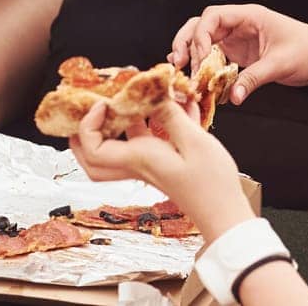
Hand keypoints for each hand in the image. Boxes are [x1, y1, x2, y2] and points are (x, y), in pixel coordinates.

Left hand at [70, 99, 254, 240]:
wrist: (224, 213)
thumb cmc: (212, 184)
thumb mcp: (195, 142)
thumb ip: (172, 116)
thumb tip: (155, 93)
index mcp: (140, 158)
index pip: (94, 148)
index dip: (89, 124)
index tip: (104, 103)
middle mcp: (138, 163)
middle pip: (93, 157)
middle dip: (84, 134)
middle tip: (90, 109)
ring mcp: (149, 165)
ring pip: (116, 149)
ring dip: (113, 125)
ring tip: (122, 100)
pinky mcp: (163, 164)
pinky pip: (144, 143)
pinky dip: (147, 124)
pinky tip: (169, 106)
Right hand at [169, 5, 307, 104]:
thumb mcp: (281, 64)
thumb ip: (255, 78)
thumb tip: (234, 97)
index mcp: (249, 16)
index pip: (214, 16)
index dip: (201, 35)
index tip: (200, 57)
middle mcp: (239, 24)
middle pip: (202, 25)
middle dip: (187, 41)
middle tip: (177, 62)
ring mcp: (238, 38)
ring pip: (204, 39)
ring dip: (191, 52)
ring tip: (181, 69)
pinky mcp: (239, 53)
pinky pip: (215, 56)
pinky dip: (203, 64)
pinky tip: (195, 76)